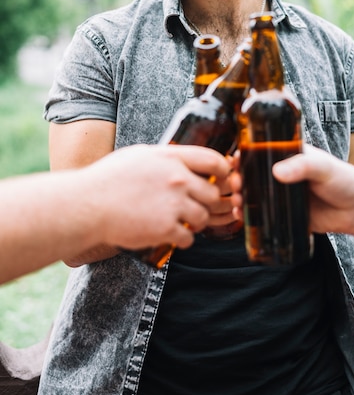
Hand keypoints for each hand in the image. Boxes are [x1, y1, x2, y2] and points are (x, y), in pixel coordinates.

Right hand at [83, 144, 230, 250]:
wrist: (88, 205)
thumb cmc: (108, 179)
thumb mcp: (140, 155)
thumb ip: (166, 157)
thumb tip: (181, 160)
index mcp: (171, 158)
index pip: (214, 160)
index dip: (224, 171)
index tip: (223, 179)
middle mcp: (177, 179)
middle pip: (213, 193)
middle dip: (207, 202)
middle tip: (194, 206)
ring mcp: (173, 205)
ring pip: (203, 217)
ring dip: (195, 222)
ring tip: (179, 221)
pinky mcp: (166, 229)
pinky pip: (189, 238)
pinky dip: (182, 239)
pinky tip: (169, 234)